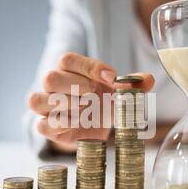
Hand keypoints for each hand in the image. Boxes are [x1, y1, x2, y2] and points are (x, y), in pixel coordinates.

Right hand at [28, 52, 153, 151]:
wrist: (93, 129)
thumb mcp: (119, 93)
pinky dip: (59, 125)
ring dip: (65, 106)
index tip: (113, 77)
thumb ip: (132, 86)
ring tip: (86, 111)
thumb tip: (148, 80)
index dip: (90, 67)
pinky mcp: (45, 127)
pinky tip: (76, 124)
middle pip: (50, 77)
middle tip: (95, 95)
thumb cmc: (102, 103)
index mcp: (69, 70)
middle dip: (76, 86)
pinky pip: (41, 125)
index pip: (68, 59)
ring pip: (38, 100)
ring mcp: (45, 107)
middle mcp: (53, 86)